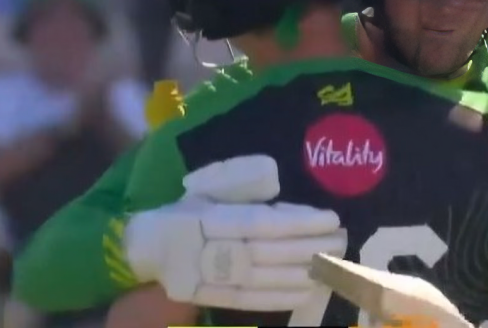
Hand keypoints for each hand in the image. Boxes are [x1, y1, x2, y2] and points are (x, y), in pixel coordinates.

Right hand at [124, 155, 345, 309]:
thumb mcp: (207, 188)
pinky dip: (281, 297)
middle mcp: (209, 248)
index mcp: (208, 216)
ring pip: (263, 278)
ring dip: (302, 273)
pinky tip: (308, 291)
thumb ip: (241, 188)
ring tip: (333, 263)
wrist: (146, 247)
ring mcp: (209, 278)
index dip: (298, 223)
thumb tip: (278, 188)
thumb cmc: (184, 211)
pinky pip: (251, 300)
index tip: (330, 218)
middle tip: (341, 240)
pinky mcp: (211, 297)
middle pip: (267, 252)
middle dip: (309, 247)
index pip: (261, 222)